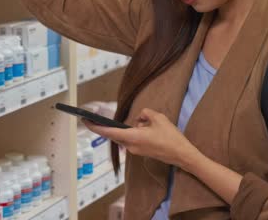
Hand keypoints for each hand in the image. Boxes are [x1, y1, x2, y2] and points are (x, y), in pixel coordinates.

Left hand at [82, 109, 201, 169]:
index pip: (109, 131)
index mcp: (133, 137)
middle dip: (114, 124)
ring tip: (150, 123)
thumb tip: (139, 118)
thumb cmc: (170, 137)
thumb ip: (145, 113)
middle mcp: (130, 146)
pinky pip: (132, 138)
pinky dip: (137, 131)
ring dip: (132, 127)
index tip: (85, 120)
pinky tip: (151, 129)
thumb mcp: (158, 118)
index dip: (95, 126)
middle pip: (117, 132)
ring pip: (126, 134)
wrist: (181, 155)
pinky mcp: (140, 151)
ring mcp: (135, 150)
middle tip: (103, 116)